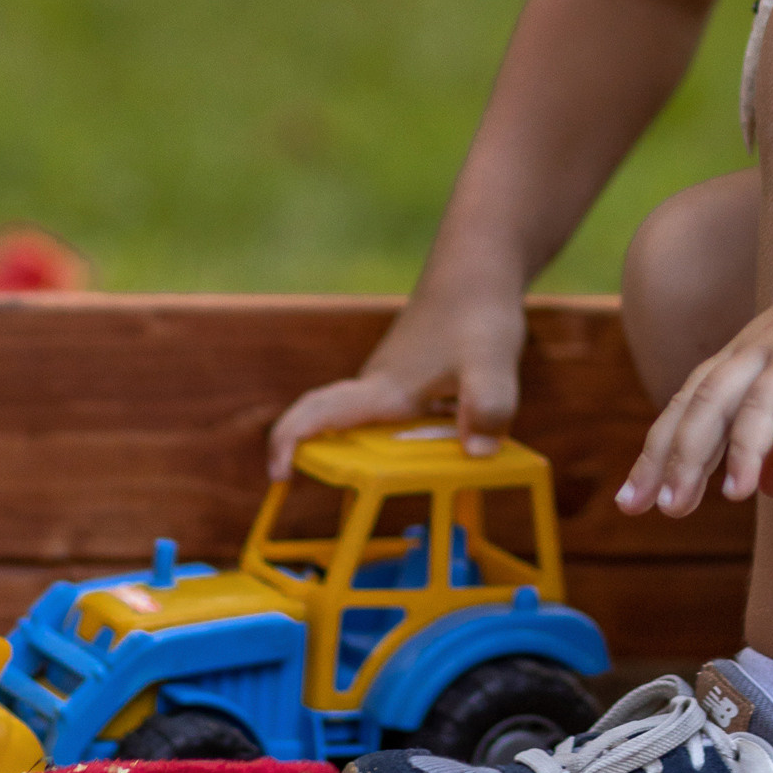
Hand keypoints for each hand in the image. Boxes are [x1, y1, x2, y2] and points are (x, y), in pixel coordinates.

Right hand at [264, 286, 525, 479]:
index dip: (287, 444)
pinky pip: (400, 420)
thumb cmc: (477, 311)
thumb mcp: (491, 362)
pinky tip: (450, 453)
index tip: (281, 475)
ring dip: (376, 460)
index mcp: (383, 390)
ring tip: (410, 492)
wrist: (479, 268)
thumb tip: (477, 452)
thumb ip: (488, 404)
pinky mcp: (415, 381)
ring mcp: (396, 385)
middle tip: (351, 504)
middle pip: (333, 428)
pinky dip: (410, 444)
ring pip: (371, 427)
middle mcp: (380, 389)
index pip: (314, 414)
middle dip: (329, 465)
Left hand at [615, 244, 772, 518]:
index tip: (639, 496)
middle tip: (633, 507)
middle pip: (690, 405)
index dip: (663, 448)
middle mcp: (751, 349)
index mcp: (753, 359)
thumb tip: (770, 491)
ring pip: (714, 404)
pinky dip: (746, 446)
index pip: (693, 405)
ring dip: (689, 456)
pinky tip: (739, 488)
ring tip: (673, 506)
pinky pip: (766, 404)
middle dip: (659, 458)